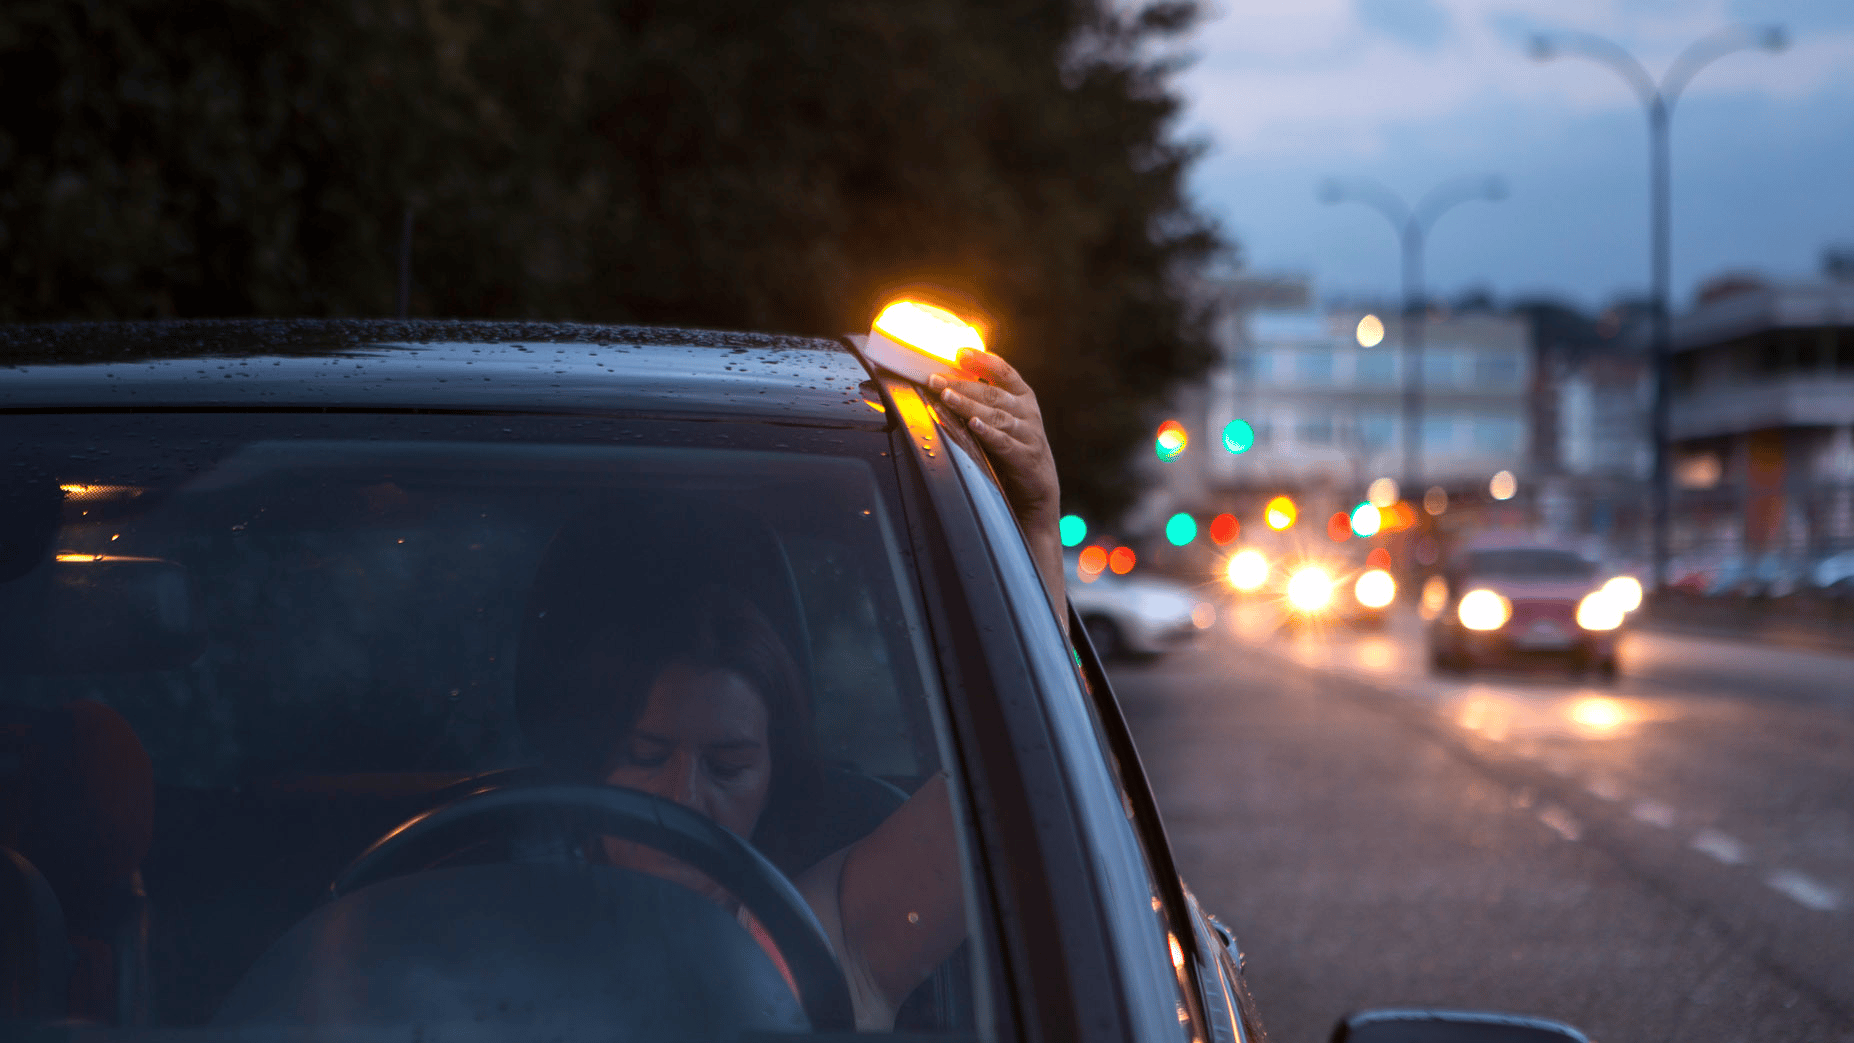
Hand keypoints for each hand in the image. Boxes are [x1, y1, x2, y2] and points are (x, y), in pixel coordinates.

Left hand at [929, 349, 1058, 531]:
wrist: (1038, 486)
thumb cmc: (1014, 445)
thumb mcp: (1003, 417)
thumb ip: (985, 398)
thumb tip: (950, 377)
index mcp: (1022, 396)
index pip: (1003, 371)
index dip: (982, 360)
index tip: (960, 352)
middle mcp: (1027, 411)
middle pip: (992, 393)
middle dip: (961, 384)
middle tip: (935, 380)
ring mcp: (1029, 434)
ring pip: (996, 416)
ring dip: (969, 405)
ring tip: (947, 397)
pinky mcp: (1026, 456)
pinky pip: (1004, 442)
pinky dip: (988, 433)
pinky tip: (973, 425)